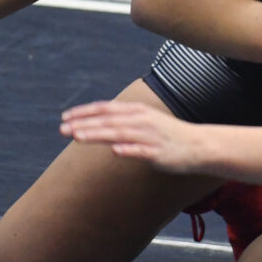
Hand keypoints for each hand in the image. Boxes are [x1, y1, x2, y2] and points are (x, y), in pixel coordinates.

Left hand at [60, 101, 204, 174]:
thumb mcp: (145, 122)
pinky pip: (142, 151)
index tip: (65, 117)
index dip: (85, 112)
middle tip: (62, 129)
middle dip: (84, 124)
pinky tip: (115, 151)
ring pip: (120, 133)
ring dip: (98, 134)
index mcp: (138, 111)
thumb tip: (100, 124)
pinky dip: (128, 150)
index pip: (106, 109)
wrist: (200, 145)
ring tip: (77, 137)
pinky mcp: (159, 152)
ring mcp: (150, 136)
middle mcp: (142, 121)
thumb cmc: (169, 136)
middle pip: (108, 121)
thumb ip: (123, 121)